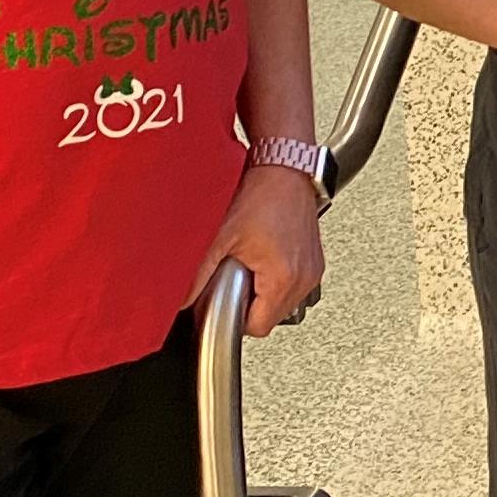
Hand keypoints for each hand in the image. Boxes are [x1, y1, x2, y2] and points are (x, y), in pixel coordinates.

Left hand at [194, 162, 324, 331]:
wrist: (285, 168)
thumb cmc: (262, 195)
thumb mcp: (221, 237)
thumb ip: (197, 275)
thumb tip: (181, 300)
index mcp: (284, 278)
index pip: (257, 327)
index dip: (235, 318)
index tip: (225, 299)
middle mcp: (305, 277)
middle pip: (271, 317)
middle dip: (250, 305)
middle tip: (236, 277)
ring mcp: (313, 269)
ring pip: (284, 303)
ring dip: (265, 293)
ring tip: (252, 266)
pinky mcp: (316, 259)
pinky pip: (295, 286)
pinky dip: (278, 279)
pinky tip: (266, 258)